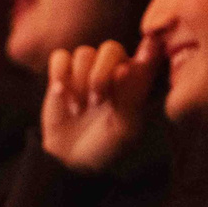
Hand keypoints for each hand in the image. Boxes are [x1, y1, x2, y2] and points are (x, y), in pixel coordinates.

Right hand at [42, 38, 160, 173]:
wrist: (71, 158)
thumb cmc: (106, 145)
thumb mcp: (124, 129)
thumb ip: (129, 98)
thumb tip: (125, 67)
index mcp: (137, 80)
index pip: (148, 54)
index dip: (146, 50)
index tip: (140, 56)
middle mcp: (114, 68)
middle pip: (111, 48)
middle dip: (100, 75)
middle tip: (96, 101)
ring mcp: (88, 68)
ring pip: (84, 53)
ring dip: (78, 83)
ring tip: (78, 109)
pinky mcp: (63, 72)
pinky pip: (60, 57)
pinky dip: (59, 75)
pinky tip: (61, 94)